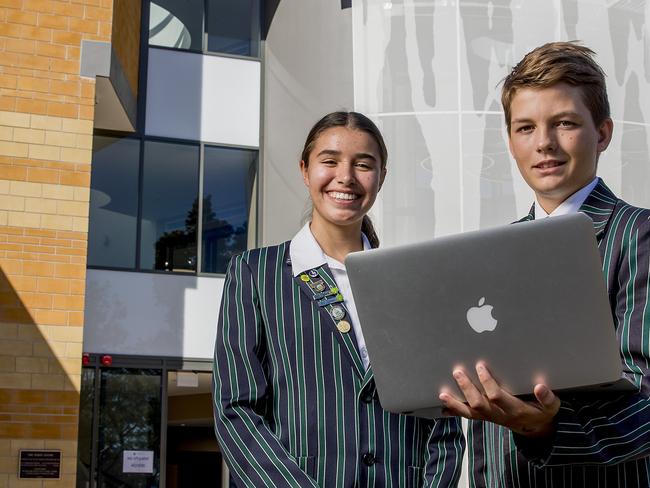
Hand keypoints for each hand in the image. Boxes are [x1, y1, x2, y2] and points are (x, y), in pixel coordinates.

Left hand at [439, 362, 560, 437]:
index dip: (487, 382)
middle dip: (467, 388)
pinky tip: (443, 407)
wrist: (536, 428)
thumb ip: (547, 398)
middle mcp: (500, 415)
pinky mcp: (485, 418)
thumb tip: (540, 387)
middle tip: (457, 372)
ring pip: (470, 413)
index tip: (480, 366)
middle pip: (479, 404)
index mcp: (515, 409)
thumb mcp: (552, 407)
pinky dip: (455, 412)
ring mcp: (491, 418)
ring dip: (455, 403)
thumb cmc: (542, 412)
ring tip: (442, 394)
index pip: (496, 396)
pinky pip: (468, 417)